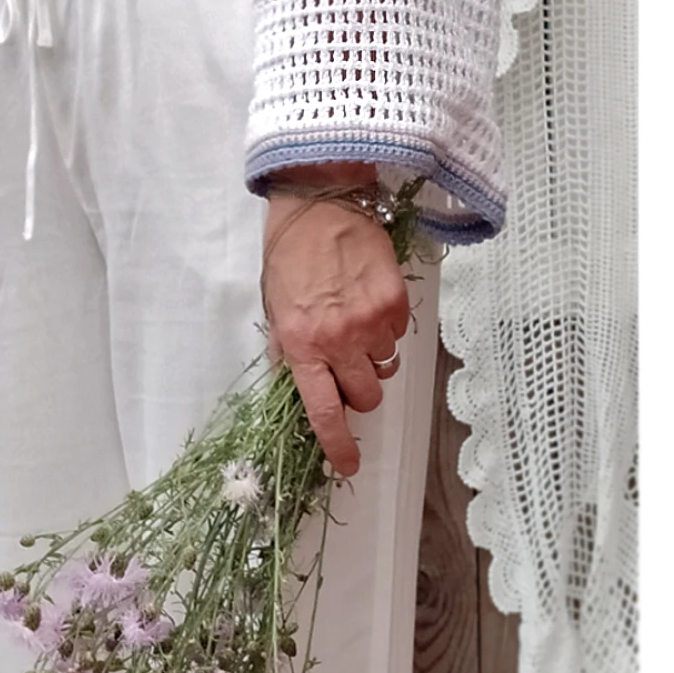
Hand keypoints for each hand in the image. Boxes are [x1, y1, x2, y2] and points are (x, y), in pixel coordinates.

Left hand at [262, 164, 409, 477]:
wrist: (319, 207)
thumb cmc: (289, 259)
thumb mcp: (275, 310)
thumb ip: (288, 354)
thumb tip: (299, 393)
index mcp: (301, 346)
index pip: (324, 410)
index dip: (338, 445)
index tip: (348, 465)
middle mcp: (338, 339)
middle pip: (366, 397)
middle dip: (360, 391)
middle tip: (348, 367)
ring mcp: (371, 321)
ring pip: (385, 367)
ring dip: (373, 356)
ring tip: (355, 322)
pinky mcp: (396, 302)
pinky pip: (398, 335)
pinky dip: (386, 328)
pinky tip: (367, 301)